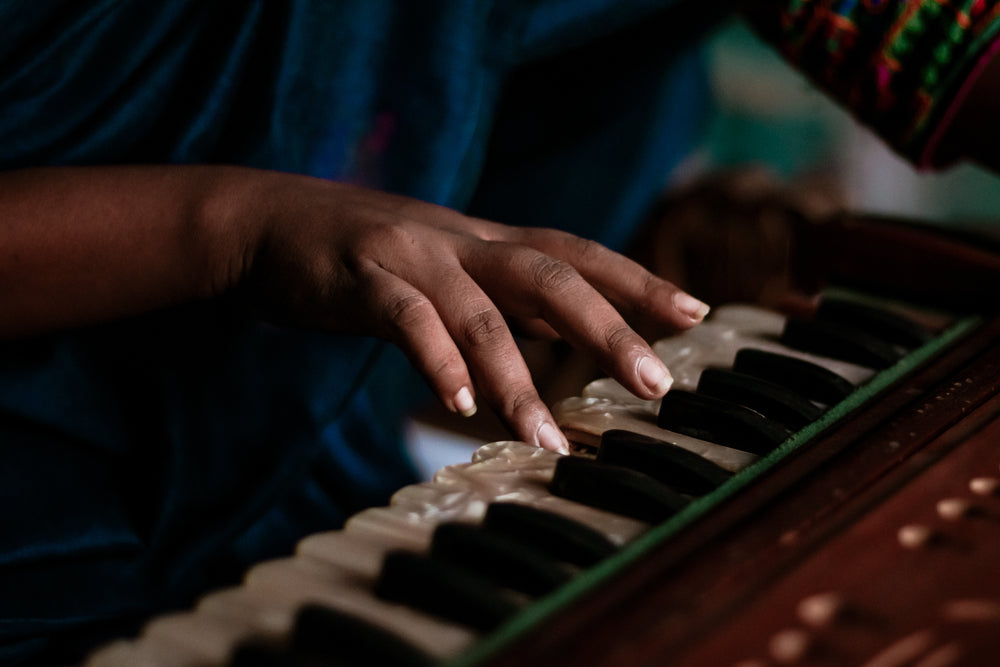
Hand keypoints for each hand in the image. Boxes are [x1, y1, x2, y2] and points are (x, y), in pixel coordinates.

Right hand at [241, 173, 709, 453]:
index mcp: (487, 243)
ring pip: (482, 314)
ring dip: (519, 380)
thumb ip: (503, 299)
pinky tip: (459, 404)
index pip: (576, 254)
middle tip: (657, 383)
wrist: (270, 221)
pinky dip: (437, 360)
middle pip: (550, 276)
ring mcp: (411, 258)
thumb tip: (565, 335)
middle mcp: (461, 244)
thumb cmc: (368, 256)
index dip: (636, 280)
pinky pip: (406, 320)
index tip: (696, 311)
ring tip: (549, 439)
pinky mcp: (359, 279)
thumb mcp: (447, 271)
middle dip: (609, 328)